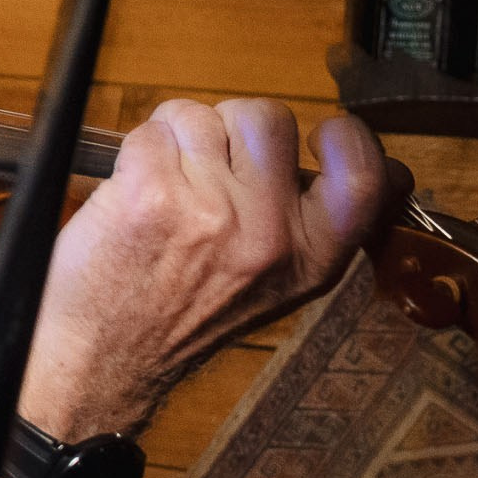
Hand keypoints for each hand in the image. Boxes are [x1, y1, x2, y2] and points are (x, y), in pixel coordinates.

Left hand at [20, 99, 403, 433]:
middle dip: (229, 127)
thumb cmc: (176, 320)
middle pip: (267, 118)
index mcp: (311, 259)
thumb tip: (375, 165)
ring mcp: (213, 212)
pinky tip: (131, 194)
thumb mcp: (274, 287)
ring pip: (201, 116)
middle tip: (205, 173)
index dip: (346, 138)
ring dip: (176, 139)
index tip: (321, 137)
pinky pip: (151, 131)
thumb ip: (314, 224)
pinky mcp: (152, 195)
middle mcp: (270, 235)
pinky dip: (135, 152)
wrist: (101, 362)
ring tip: (163, 192)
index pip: (366, 176)